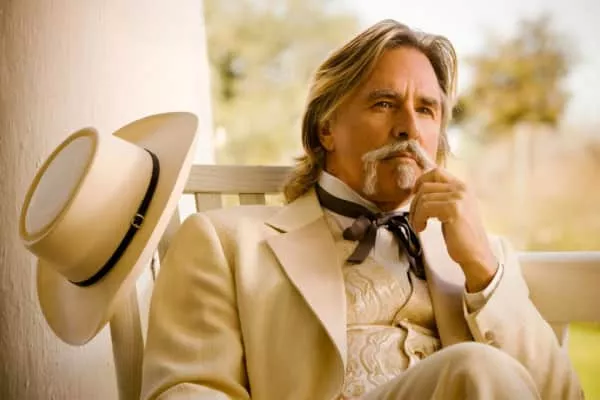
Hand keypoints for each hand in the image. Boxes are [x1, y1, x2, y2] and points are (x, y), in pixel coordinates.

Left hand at [409, 168, 496, 291]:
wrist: (476, 254)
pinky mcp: (453, 209)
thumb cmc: (461, 235)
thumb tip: (419, 190)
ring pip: (423, 197)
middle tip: (414, 218)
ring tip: (419, 225)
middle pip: (426, 185)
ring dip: (415, 213)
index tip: (414, 195)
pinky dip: (418, 219)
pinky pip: (425, 208)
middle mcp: (462, 188)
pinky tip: (422, 228)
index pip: (436, 172)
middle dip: (414, 202)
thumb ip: (442, 197)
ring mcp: (458, 198)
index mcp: (463, 187)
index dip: (421, 181)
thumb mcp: (453, 209)